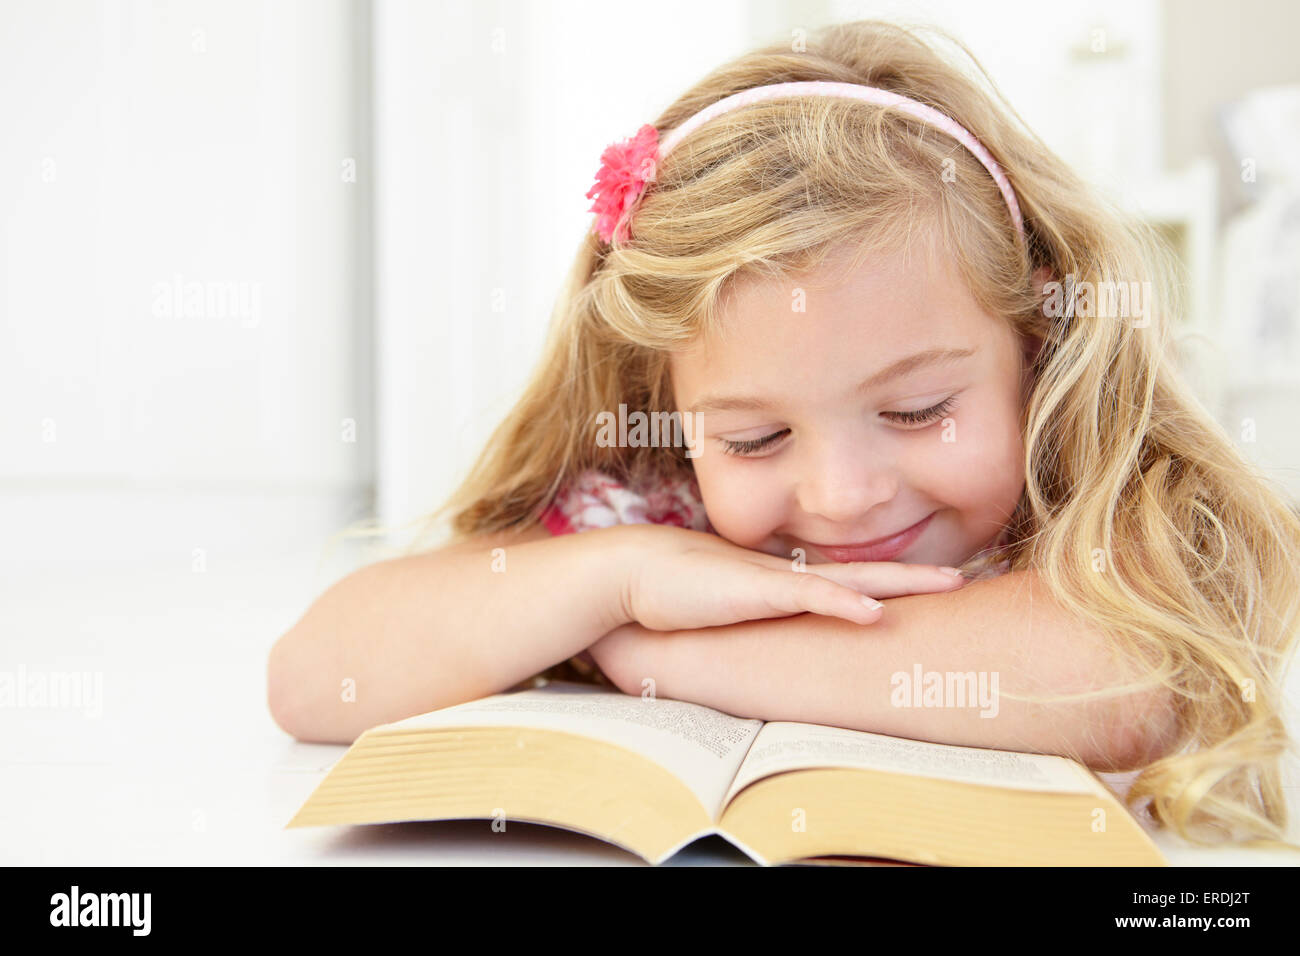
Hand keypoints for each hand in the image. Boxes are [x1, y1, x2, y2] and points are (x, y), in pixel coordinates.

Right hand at [613, 523, 967, 631]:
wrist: (628, 571)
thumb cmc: (667, 593)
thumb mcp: (720, 611)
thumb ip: (745, 621)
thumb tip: (762, 647)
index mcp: (783, 582)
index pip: (846, 582)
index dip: (888, 584)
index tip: (927, 587)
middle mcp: (789, 576)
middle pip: (866, 574)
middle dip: (917, 576)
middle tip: (965, 576)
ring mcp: (776, 580)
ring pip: (852, 579)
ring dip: (902, 581)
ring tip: (949, 581)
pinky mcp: (755, 589)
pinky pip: (808, 596)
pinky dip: (844, 603)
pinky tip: (875, 612)